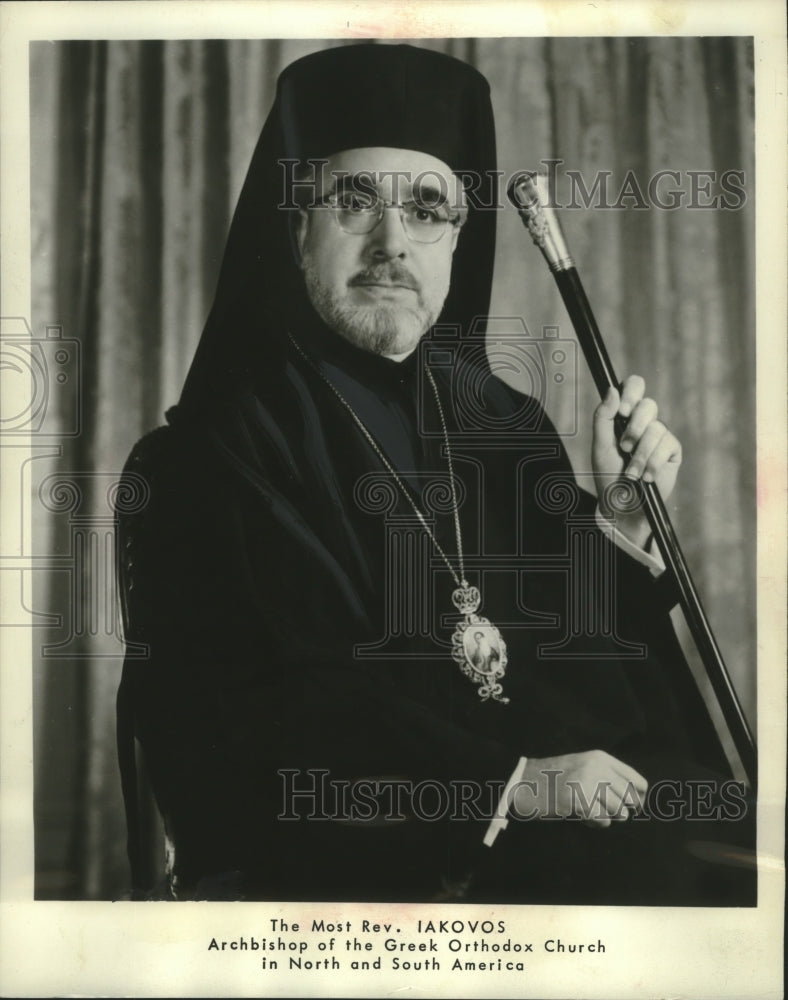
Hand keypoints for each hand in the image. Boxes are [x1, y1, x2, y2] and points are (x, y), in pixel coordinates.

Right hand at [512, 750, 647, 827]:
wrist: (524, 781)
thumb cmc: (555, 778)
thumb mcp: (584, 766)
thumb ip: (608, 777)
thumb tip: (638, 801)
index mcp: (601, 757)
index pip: (639, 782)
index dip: (639, 798)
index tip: (632, 807)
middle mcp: (598, 767)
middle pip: (631, 799)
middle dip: (621, 810)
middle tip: (604, 811)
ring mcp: (589, 783)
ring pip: (619, 811)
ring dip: (607, 816)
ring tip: (590, 811)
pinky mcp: (580, 800)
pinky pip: (603, 821)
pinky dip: (595, 823)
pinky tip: (582, 816)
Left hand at [592, 375, 681, 547]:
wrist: (623, 505)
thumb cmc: (608, 475)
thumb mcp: (600, 446)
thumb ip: (603, 418)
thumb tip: (613, 389)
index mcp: (624, 415)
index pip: (634, 387)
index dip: (632, 392)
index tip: (622, 411)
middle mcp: (644, 422)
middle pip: (649, 405)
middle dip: (635, 428)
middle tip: (624, 447)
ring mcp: (660, 436)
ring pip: (657, 428)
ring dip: (641, 454)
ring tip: (631, 473)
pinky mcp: (672, 451)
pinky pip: (668, 445)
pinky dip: (653, 463)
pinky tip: (646, 477)